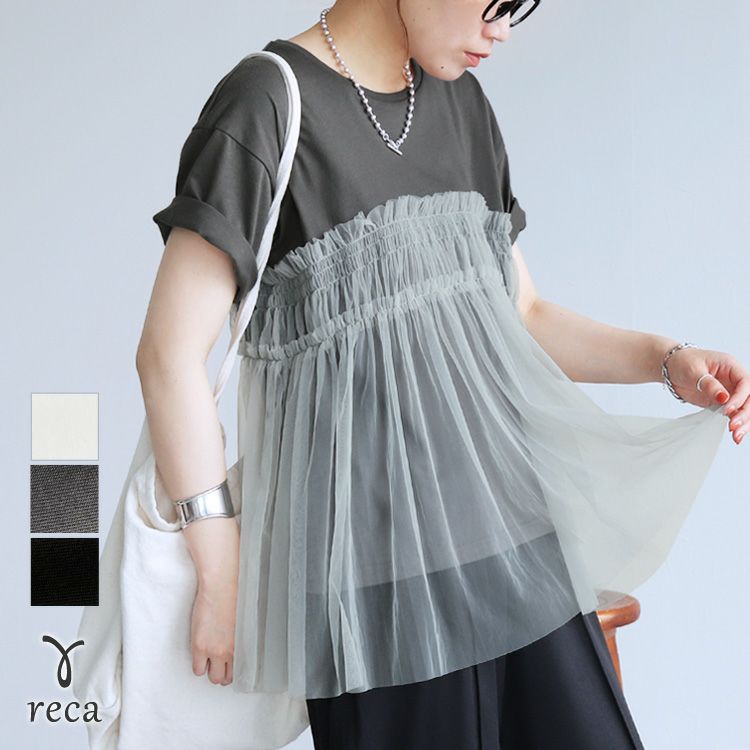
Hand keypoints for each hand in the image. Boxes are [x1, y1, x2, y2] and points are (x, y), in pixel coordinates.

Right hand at [190, 570, 237, 684]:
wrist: (221, 586)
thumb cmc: (233, 597)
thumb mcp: (241, 621)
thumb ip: (238, 636)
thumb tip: (235, 643)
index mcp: (242, 644)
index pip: (239, 670)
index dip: (232, 670)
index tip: (229, 667)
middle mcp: (230, 650)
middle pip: (225, 678)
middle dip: (221, 673)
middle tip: (217, 665)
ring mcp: (214, 650)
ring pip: (212, 677)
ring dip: (209, 671)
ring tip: (208, 661)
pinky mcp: (200, 646)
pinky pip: (197, 669)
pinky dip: (198, 666)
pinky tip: (199, 657)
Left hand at [665, 347, 748, 443]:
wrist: (671, 368)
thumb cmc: (683, 362)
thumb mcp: (693, 370)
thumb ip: (709, 384)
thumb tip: (724, 397)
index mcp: (730, 366)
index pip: (745, 383)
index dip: (739, 397)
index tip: (727, 409)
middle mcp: (733, 380)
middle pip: (749, 398)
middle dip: (745, 413)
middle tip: (734, 426)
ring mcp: (729, 392)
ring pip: (744, 408)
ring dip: (743, 422)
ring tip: (736, 436)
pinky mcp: (722, 403)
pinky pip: (733, 414)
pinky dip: (735, 423)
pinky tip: (735, 435)